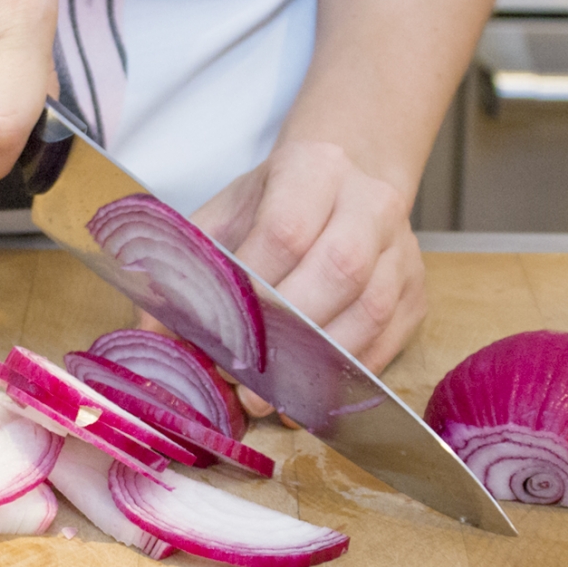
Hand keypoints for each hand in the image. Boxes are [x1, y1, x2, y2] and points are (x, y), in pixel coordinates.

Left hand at [191, 140, 425, 416]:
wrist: (345, 184)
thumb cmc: (276, 205)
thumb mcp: (225, 217)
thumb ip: (187, 268)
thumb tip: (150, 333)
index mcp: (316, 168)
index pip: (286, 230)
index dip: (253, 288)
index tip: (219, 333)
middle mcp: (370, 203)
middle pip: (340, 270)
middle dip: (287, 334)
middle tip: (244, 379)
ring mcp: (401, 250)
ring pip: (371, 312)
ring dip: (317, 364)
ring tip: (269, 397)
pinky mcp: (416, 293)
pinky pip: (389, 344)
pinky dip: (345, 378)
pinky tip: (306, 397)